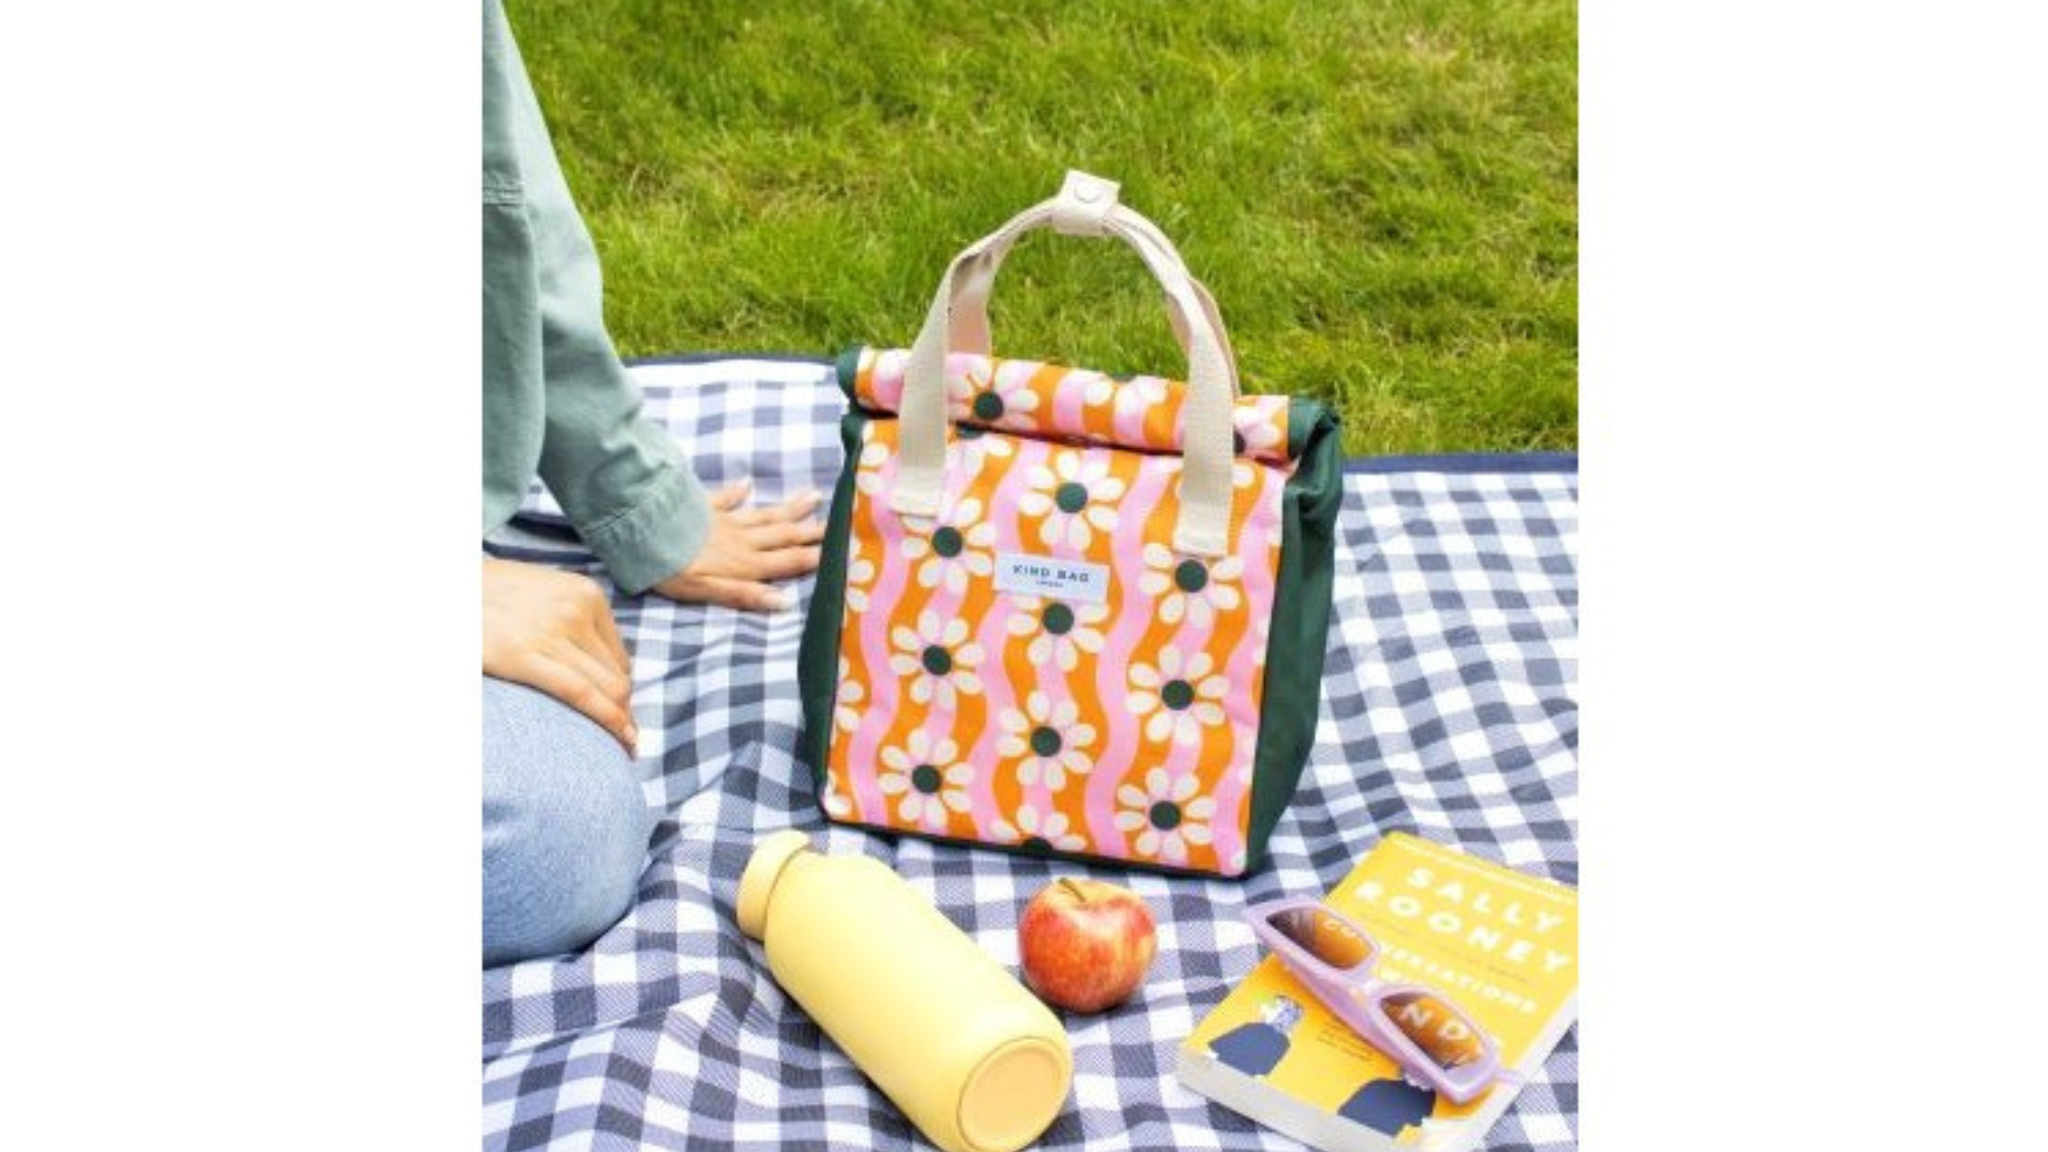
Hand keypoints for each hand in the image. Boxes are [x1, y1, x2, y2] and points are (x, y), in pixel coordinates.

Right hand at [482, 557, 636, 751]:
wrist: (446, 588)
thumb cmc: (492, 595)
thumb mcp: (547, 594)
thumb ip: (573, 621)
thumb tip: (593, 665)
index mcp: (587, 594)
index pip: (620, 657)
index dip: (620, 692)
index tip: (618, 715)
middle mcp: (577, 609)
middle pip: (617, 675)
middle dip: (624, 711)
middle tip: (624, 738)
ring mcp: (553, 630)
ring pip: (608, 688)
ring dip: (619, 720)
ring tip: (623, 745)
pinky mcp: (523, 653)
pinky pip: (580, 693)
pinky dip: (608, 720)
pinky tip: (620, 739)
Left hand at [654, 478, 824, 609]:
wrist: (642, 532)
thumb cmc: (672, 569)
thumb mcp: (708, 591)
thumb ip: (745, 595)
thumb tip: (784, 602)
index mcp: (743, 564)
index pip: (786, 561)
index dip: (812, 557)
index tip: (840, 550)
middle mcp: (740, 540)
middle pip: (782, 534)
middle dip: (810, 530)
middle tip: (838, 521)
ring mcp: (723, 521)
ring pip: (763, 514)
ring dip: (789, 508)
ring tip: (813, 497)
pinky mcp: (701, 507)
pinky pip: (724, 498)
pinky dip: (738, 491)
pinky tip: (747, 484)